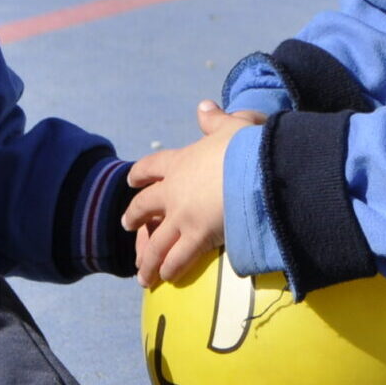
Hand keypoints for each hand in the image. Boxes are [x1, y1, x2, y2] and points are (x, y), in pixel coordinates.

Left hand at [123, 102, 259, 287]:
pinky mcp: (197, 236)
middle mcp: (174, 191)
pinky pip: (178, 257)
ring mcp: (182, 216)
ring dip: (148, 258)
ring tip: (142, 273)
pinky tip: (165, 278)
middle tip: (128, 225)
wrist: (257, 169)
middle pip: (144, 207)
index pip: (152, 167)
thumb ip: (214, 120)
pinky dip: (170, 268)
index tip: (131, 181)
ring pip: (157, 241)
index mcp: (180, 162)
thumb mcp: (230, 126)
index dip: (140, 175)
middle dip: (134, 217)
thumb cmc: (246, 145)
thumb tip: (203, 106)